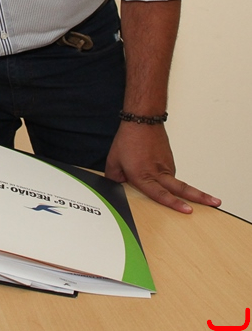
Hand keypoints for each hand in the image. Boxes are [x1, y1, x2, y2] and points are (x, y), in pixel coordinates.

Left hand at [105, 123, 221, 212]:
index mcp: (143, 175)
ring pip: (174, 183)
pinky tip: (155, 169)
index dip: (174, 204)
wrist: (142, 119)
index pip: (161, 194)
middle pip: (182, 188)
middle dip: (200, 197)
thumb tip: (116, 188)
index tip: (188, 210)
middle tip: (216, 202)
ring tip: (179, 187)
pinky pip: (169, 174)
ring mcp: (166, 166)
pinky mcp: (170, 161)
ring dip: (180, 190)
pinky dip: (166, 177)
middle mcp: (158, 172)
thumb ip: (115, 178)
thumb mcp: (114, 161)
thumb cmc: (129, 139)